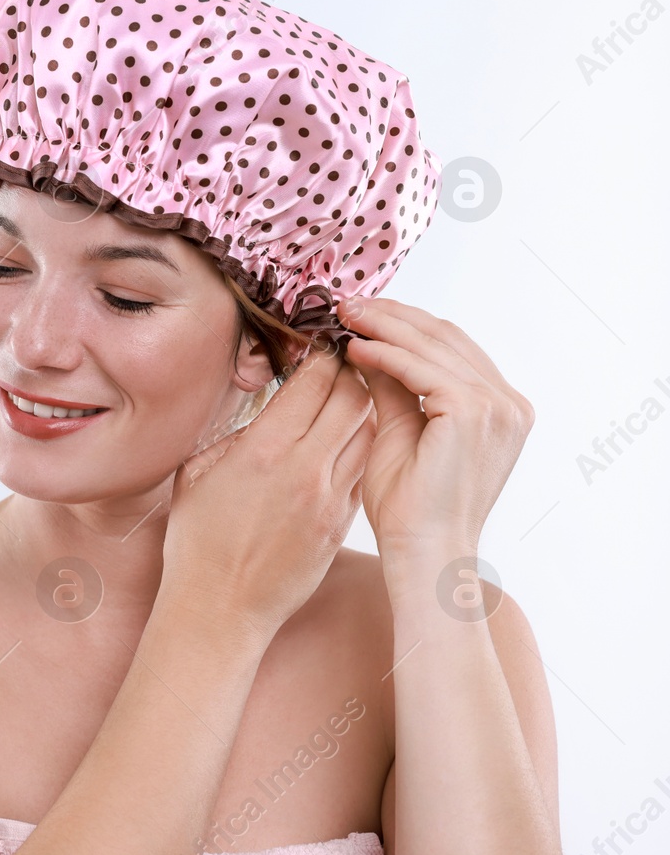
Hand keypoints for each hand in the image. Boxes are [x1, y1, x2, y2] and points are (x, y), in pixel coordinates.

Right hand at [159, 345, 376, 641]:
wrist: (219, 608)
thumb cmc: (196, 541)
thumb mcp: (197, 473)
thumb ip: (233, 433)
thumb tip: (260, 406)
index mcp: (263, 450)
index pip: (313, 382)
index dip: (321, 356)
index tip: (320, 344)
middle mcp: (304, 469)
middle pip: (353, 398)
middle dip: (351, 372)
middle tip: (346, 359)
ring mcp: (329, 498)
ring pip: (369, 431)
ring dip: (364, 407)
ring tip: (353, 394)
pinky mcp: (342, 523)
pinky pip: (363, 468)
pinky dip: (362, 445)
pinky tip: (350, 438)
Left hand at [336, 297, 534, 558]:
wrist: (423, 550)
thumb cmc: (410, 507)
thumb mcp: (399, 430)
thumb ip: (392, 388)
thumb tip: (367, 347)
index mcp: (500, 408)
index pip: (451, 347)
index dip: (406, 324)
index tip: (363, 314)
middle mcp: (508, 403)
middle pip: (445, 338)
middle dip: (393, 316)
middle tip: (348, 305)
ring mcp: (498, 406)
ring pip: (432, 347)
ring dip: (384, 327)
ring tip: (345, 318)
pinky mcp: (475, 412)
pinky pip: (421, 369)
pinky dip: (385, 353)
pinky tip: (354, 348)